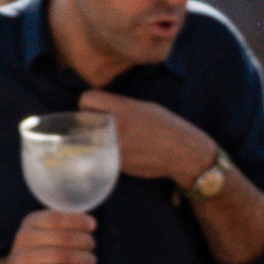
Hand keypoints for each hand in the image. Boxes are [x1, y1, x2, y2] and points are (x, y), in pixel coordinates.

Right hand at [3, 208, 97, 263]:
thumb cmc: (34, 254)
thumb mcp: (41, 234)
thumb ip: (61, 227)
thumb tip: (90, 223)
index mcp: (30, 222)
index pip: (56, 217)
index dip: (77, 220)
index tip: (93, 225)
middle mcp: (25, 238)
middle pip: (62, 237)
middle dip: (83, 240)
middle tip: (92, 245)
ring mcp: (24, 259)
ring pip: (62, 256)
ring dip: (83, 257)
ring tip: (92, 259)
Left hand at [75, 90, 219, 181]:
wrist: (182, 152)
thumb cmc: (166, 126)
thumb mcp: (144, 106)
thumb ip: (120, 106)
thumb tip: (102, 109)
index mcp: (122, 107)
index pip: (86, 99)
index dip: (86, 105)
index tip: (92, 110)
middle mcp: (115, 126)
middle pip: (82, 121)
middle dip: (85, 124)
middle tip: (94, 127)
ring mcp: (114, 146)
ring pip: (88, 141)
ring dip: (92, 141)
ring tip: (106, 141)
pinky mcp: (117, 163)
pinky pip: (102, 156)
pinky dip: (105, 155)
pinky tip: (120, 153)